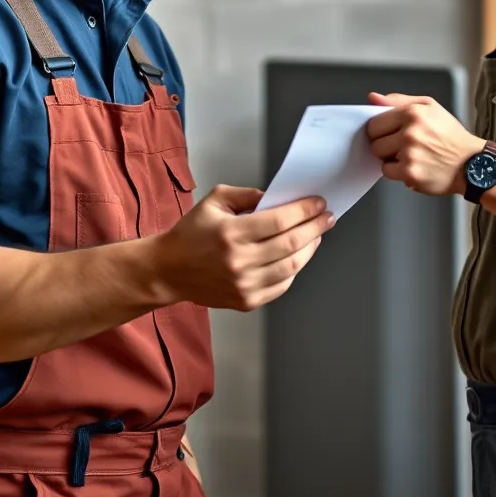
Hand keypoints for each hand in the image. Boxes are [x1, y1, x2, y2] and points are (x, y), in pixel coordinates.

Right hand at [149, 186, 334, 311]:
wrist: (168, 270)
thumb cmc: (191, 233)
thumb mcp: (214, 200)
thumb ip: (248, 195)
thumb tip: (278, 198)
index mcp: (231, 233)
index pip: (279, 220)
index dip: (304, 210)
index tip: (319, 203)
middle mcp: (239, 261)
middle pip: (290, 243)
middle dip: (315, 227)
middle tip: (327, 217)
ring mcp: (243, 285)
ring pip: (291, 266)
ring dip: (309, 248)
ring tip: (316, 235)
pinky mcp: (246, 301)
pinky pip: (281, 285)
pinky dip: (294, 269)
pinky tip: (298, 255)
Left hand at [365, 92, 482, 195]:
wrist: (473, 163)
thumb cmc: (450, 135)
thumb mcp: (429, 106)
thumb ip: (398, 101)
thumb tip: (373, 98)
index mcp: (412, 113)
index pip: (374, 123)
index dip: (381, 129)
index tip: (391, 133)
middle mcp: (410, 133)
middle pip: (374, 142)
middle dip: (385, 144)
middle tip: (404, 145)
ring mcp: (410, 155)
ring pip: (380, 157)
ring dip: (391, 158)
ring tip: (411, 155)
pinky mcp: (410, 174)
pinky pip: (388, 172)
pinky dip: (398, 172)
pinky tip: (415, 166)